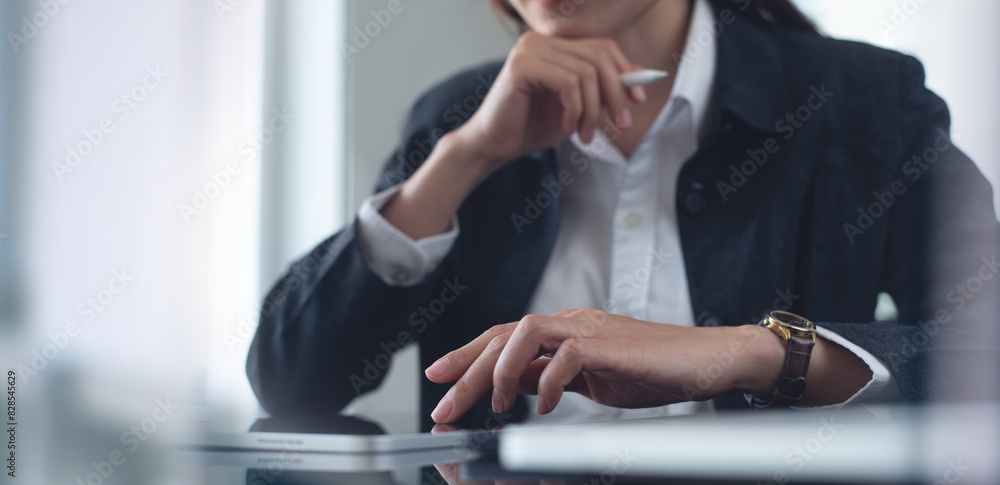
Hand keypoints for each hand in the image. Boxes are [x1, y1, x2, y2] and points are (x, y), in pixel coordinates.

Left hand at [424, 309, 783, 423]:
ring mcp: (589, 328)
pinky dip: (548, 381)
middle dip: (467, 369)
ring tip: (494, 404)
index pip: (503, 337)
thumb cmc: (655, 369)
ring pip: (524, 333)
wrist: (706, 360)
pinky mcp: (609, 343)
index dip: (467, 355)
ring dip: (500, 370)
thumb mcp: (592, 379)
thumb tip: (520, 387)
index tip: (439, 378)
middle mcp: (570, 322)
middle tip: (444, 403)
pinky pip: (566, 354)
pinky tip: (544, 406)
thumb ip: (555, 377)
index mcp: (564, 331)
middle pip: (503, 335)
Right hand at [453, 32, 646, 169]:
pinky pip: (568, 83)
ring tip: (586, 135)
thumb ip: (603, 88)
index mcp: (554, 45)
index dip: (626, 72)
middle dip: (616, 93)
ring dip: (594, 110)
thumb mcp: (578, 106)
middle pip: (599, 57)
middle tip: (621, 124)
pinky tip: (569, 129)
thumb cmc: (532, 127)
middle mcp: (540, 41)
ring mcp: (529, 49)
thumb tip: (640, 74)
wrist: (493, 147)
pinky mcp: (521, 66)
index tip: (639, 99)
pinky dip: (576, 110)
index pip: (602, 48)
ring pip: (586, 73)